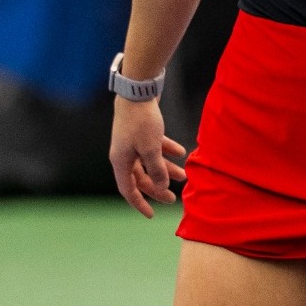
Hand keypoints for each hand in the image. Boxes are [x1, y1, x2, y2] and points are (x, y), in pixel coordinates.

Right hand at [108, 98, 185, 217]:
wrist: (138, 90)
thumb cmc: (142, 121)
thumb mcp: (151, 149)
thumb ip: (157, 169)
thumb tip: (161, 186)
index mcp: (120, 162)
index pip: (128, 190)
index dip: (140, 203)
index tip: (152, 215)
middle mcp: (124, 154)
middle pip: (141, 178)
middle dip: (158, 188)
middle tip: (174, 198)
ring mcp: (132, 143)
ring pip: (150, 162)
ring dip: (167, 169)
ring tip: (185, 175)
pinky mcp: (141, 131)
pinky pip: (154, 147)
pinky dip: (167, 151)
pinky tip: (181, 152)